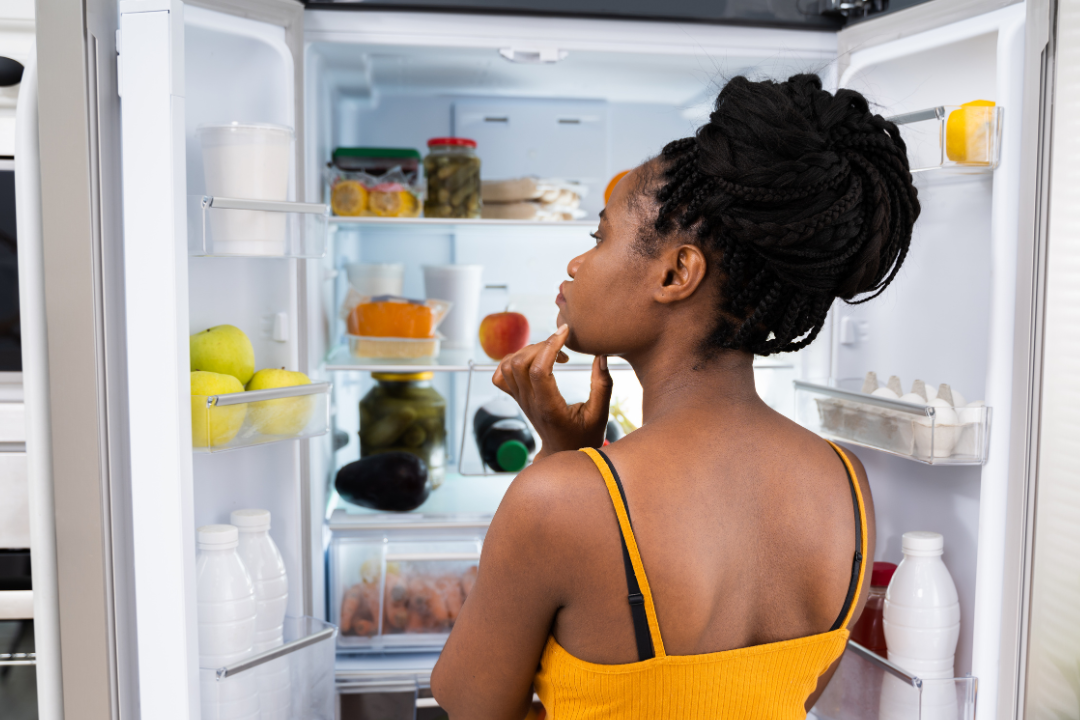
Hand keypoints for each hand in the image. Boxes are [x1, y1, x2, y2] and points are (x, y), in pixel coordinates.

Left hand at [492, 324, 612, 458]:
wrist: (563, 453)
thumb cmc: (584, 436)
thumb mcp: (600, 414)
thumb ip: (602, 386)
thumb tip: (601, 356)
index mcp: (549, 407)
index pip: (538, 370)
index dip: (551, 346)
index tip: (565, 332)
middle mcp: (530, 403)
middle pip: (519, 363)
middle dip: (540, 345)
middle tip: (562, 348)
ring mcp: (520, 400)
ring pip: (507, 365)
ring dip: (528, 351)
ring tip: (550, 354)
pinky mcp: (517, 398)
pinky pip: (501, 375)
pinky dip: (512, 361)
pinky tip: (533, 361)